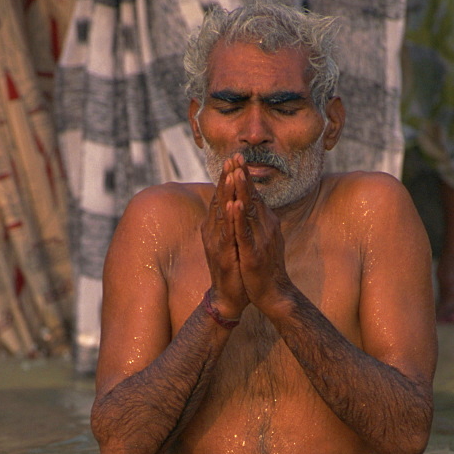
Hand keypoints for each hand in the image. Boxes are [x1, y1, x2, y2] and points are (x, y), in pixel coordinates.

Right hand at [201, 157, 248, 319]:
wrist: (230, 297)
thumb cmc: (234, 268)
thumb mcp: (234, 242)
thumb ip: (234, 224)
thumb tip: (239, 207)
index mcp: (218, 227)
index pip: (223, 197)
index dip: (228, 178)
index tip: (235, 159)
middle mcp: (214, 231)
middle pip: (220, 199)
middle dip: (227, 177)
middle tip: (232, 157)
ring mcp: (217, 242)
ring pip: (222, 212)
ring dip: (226, 191)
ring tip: (231, 172)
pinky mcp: (223, 255)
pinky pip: (227, 233)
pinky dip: (230, 218)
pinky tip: (233, 204)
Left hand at [230, 161, 290, 311]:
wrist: (274, 292)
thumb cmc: (265, 266)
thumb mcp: (262, 238)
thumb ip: (258, 221)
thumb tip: (253, 205)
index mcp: (265, 222)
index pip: (253, 195)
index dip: (245, 176)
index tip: (236, 158)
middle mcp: (266, 226)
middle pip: (252, 197)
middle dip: (243, 176)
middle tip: (236, 156)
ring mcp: (261, 239)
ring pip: (250, 210)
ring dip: (242, 190)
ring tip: (236, 172)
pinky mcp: (254, 253)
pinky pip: (245, 232)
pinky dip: (240, 218)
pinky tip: (235, 205)